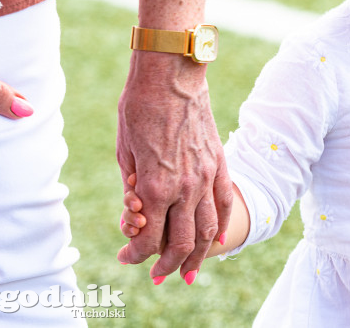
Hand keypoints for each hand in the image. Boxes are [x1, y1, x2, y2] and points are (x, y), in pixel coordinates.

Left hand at [114, 51, 232, 283]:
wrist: (172, 74)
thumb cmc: (139, 107)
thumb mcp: (125, 150)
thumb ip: (134, 184)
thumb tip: (139, 208)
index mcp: (153, 185)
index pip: (147, 238)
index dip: (135, 254)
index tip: (126, 256)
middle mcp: (183, 186)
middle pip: (180, 242)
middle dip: (166, 264)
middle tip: (157, 275)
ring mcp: (205, 175)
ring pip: (208, 229)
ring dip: (198, 256)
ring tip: (189, 272)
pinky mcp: (219, 163)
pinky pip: (225, 202)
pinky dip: (222, 227)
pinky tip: (219, 242)